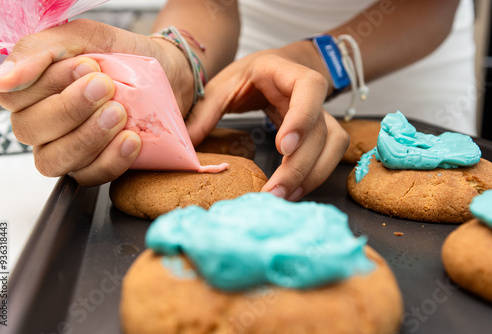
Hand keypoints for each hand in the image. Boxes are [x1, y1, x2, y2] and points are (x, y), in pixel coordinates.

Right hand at [0, 19, 193, 185]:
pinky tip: (131, 139)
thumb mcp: (86, 37)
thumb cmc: (121, 55)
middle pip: (31, 129)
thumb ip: (41, 50)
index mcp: (33, 91)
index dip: (50, 83)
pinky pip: (90, 176)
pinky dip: (111, 160)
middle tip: (107, 87)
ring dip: (88, 137)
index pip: (16, 96)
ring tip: (120, 113)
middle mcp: (42, 124)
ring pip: (54, 160)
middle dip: (71, 109)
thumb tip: (2, 78)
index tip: (89, 66)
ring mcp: (65, 150)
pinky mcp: (92, 168)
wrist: (165, 74)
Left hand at [187, 51, 348, 200]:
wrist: (270, 72)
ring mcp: (320, 113)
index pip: (309, 88)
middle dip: (299, 164)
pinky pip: (330, 155)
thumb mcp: (222, 86)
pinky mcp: (321, 132)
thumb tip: (185, 147)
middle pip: (321, 129)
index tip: (283, 146)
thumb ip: (205, 112)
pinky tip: (292, 191)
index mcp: (285, 72)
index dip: (302, 118)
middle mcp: (310, 93)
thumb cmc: (248, 76)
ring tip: (283, 196)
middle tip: (274, 191)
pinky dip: (314, 176)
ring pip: (332, 145)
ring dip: (311, 175)